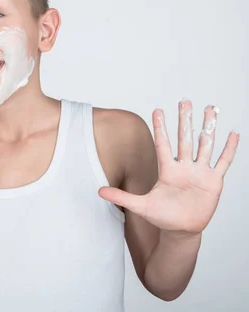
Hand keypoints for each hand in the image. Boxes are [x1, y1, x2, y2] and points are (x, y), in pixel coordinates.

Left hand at [99, 100, 238, 235]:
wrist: (181, 230)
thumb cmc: (162, 216)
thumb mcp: (140, 205)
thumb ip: (121, 197)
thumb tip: (98, 191)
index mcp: (167, 170)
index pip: (163, 144)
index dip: (161, 128)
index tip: (158, 110)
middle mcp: (184, 167)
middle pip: (185, 138)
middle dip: (185, 120)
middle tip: (185, 101)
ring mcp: (199, 172)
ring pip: (205, 145)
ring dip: (208, 128)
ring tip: (211, 109)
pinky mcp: (213, 181)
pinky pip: (222, 162)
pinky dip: (228, 149)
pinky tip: (233, 134)